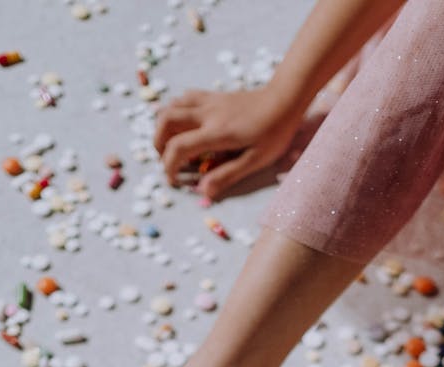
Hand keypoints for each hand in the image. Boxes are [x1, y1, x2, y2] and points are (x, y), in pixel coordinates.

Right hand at [154, 86, 301, 199]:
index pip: (178, 147)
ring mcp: (208, 102)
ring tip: (173, 144)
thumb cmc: (274, 133)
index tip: (174, 180)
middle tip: (168, 161)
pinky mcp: (212, 96)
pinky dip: (176, 111)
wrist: (284, 98)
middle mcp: (207, 114)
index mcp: (217, 133)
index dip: (169, 166)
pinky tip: (185, 126)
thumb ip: (227, 175)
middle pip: (165, 121)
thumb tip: (204, 192)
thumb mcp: (255, 161)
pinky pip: (184, 99)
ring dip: (164, 126)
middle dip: (158, 144)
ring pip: (171, 106)